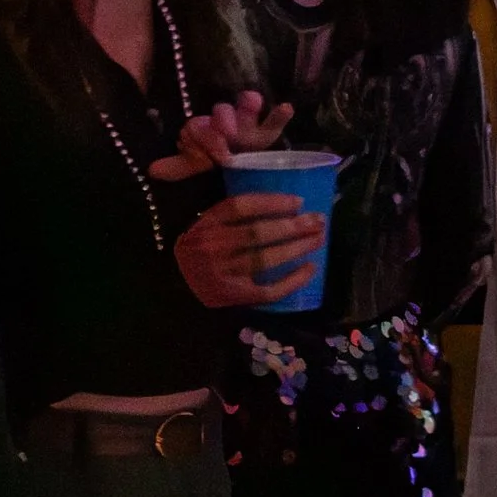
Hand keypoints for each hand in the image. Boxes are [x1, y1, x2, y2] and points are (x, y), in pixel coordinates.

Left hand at [148, 92, 294, 182]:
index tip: (194, 142)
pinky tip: (286, 108)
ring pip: (245, 109)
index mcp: (207, 130)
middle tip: (223, 130)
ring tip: (250, 101)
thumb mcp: (196, 162)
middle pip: (223, 113)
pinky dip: (279, 116)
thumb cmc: (217, 157)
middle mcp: (227, 123)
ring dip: (245, 107)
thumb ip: (178, 165)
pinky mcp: (269, 133)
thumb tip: (152, 170)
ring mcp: (249, 126)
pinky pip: (275, 123)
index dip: (196, 133)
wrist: (243, 166)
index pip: (198, 127)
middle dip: (221, 119)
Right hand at [175, 192, 324, 308]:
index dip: (271, 202)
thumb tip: (278, 200)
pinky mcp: (233, 295)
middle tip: (318, 220)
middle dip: (293, 226)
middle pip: (258, 233)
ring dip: (297, 248)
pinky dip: (293, 280)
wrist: (176, 287)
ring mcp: (223, 273)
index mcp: (204, 225)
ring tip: (319, 238)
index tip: (298, 201)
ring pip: (266, 259)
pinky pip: (269, 289)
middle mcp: (212, 247)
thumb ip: (230, 213)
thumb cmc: (197, 250)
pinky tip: (310, 269)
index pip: (240, 207)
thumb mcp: (203, 224)